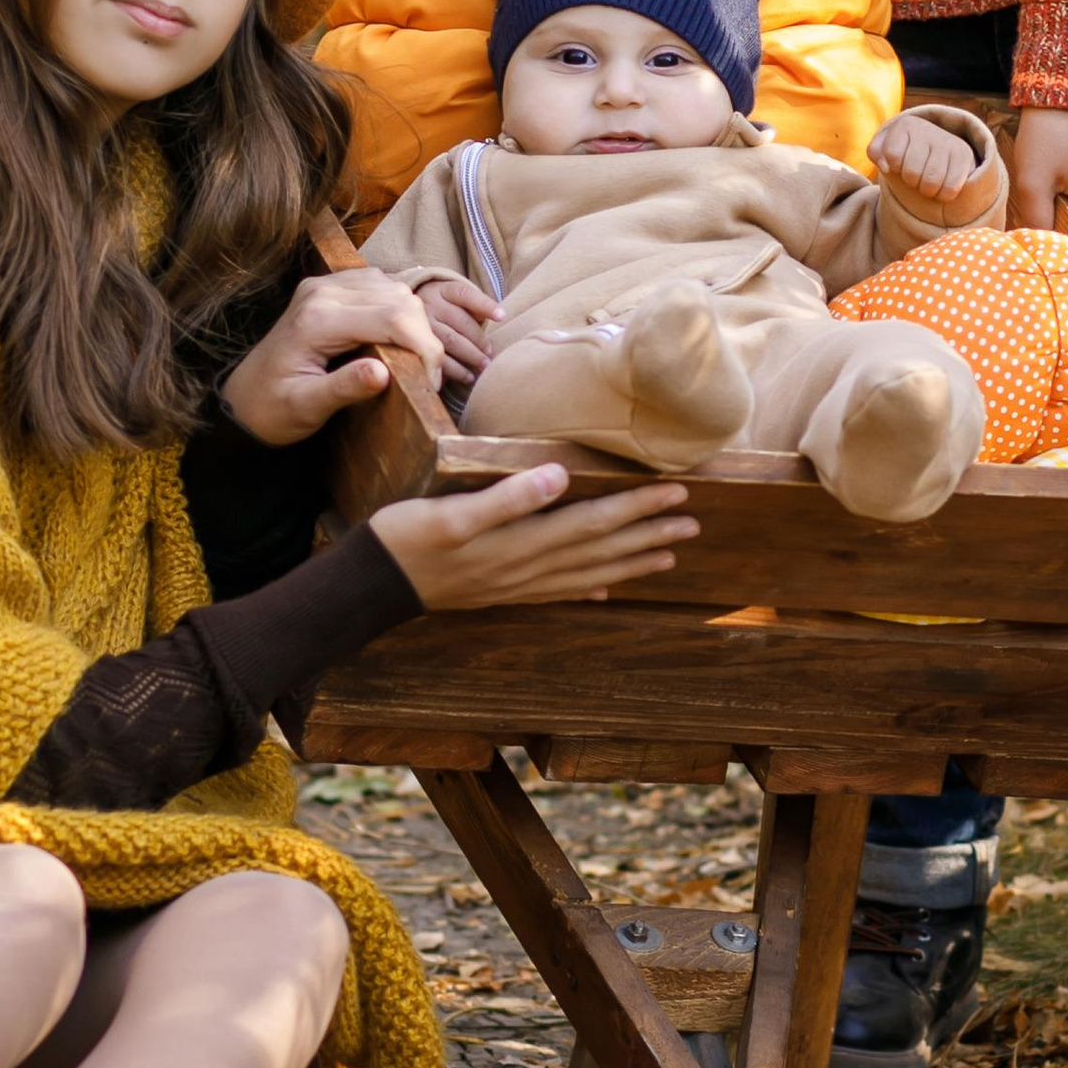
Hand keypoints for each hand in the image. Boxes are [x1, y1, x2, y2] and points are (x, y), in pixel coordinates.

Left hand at [218, 270, 447, 445]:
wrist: (244, 400)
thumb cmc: (272, 410)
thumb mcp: (306, 408)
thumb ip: (343, 389)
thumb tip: (382, 375)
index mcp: (317, 321)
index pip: (392, 317)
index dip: (424, 347)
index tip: (431, 382)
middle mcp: (321, 292)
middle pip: (399, 297)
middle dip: (424, 336)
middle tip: (426, 377)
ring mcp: (324, 285)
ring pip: (394, 286)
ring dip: (414, 321)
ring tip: (414, 360)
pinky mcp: (328, 288)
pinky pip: (379, 285)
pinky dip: (398, 309)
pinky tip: (396, 339)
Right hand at [368, 461, 698, 610]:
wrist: (374, 585)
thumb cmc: (408, 537)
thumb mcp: (451, 512)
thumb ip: (507, 496)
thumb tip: (558, 474)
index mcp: (523, 542)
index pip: (594, 522)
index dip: (637, 507)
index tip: (676, 492)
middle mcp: (528, 567)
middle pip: (601, 549)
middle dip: (648, 535)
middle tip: (692, 523)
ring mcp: (517, 584)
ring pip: (589, 573)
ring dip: (631, 563)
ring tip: (668, 556)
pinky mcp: (503, 592)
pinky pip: (559, 592)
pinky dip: (589, 588)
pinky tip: (606, 589)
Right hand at [417, 272, 500, 385]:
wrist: (406, 309)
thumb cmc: (446, 307)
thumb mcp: (457, 299)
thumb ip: (475, 307)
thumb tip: (497, 318)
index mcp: (445, 290)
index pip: (466, 295)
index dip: (485, 305)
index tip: (502, 316)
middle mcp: (431, 304)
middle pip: (459, 322)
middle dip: (478, 340)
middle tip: (490, 354)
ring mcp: (421, 324)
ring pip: (448, 341)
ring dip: (469, 356)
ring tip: (484, 366)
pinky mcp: (416, 344)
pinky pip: (437, 358)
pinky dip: (455, 370)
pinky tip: (467, 377)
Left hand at [870, 108, 979, 206]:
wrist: (936, 149)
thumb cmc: (904, 153)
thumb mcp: (883, 150)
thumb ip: (876, 154)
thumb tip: (886, 165)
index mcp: (905, 125)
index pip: (892, 157)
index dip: (893, 168)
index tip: (897, 164)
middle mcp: (928, 128)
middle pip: (911, 172)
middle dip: (910, 181)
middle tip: (915, 177)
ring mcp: (948, 140)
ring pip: (931, 182)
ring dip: (926, 190)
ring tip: (927, 182)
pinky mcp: (964, 154)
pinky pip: (950, 188)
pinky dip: (943, 195)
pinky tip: (942, 186)